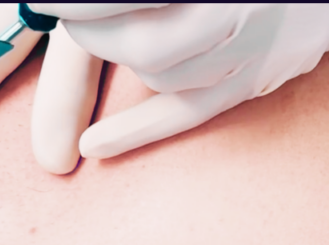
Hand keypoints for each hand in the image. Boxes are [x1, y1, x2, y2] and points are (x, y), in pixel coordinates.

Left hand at [30, 3, 328, 158]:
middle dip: (93, 34)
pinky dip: (140, 131)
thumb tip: (77, 4)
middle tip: (69, 14)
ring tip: (103, 35)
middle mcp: (241, 17)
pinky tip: (96, 145)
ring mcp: (253, 55)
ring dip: (121, 58)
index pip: (126, 0)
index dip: (77, 4)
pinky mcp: (259, 80)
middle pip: (142, 48)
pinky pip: (192, 114)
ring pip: (162, 78)